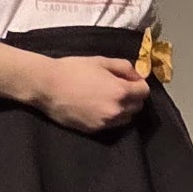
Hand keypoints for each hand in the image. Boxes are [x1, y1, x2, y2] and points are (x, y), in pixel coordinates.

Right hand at [34, 56, 150, 132]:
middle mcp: (116, 110)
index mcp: (120, 91)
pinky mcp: (94, 130)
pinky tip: (97, 107)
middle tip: (119, 88)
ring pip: (126, 118)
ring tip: (108, 99)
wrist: (48, 86)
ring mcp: (105, 122)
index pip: (144, 92)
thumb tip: (137, 75)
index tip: (131, 80)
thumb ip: (124, 67)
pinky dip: (110, 117)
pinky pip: (111, 125)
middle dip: (133, 97)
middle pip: (137, 107)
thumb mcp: (101, 61)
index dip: (139, 84)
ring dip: (123, 109)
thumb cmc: (73, 69)